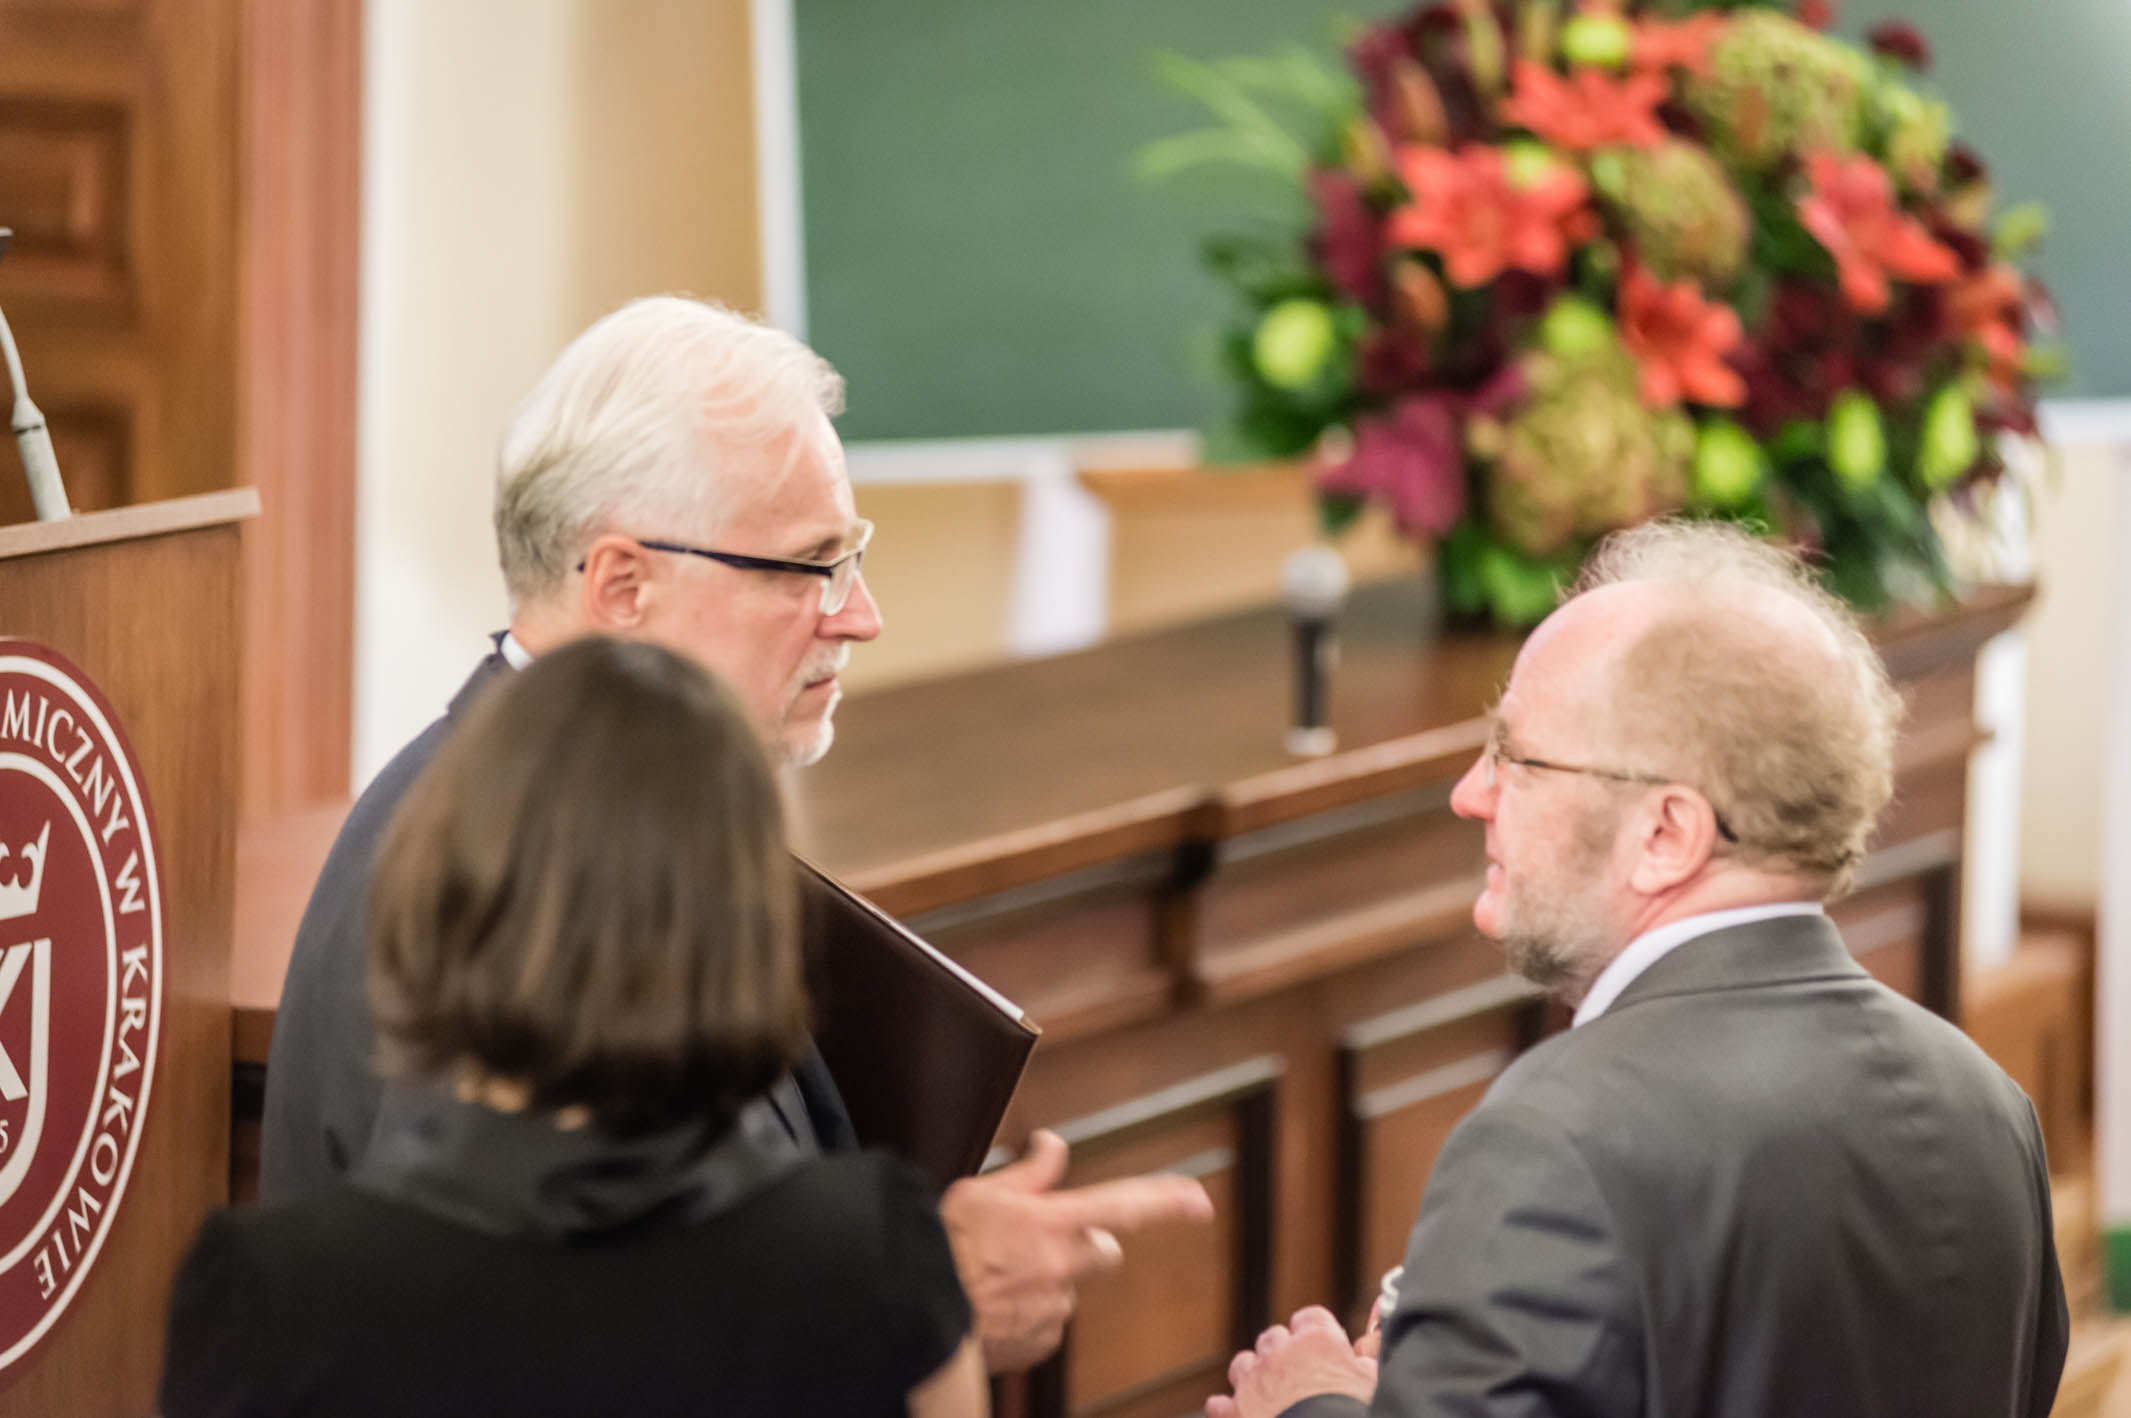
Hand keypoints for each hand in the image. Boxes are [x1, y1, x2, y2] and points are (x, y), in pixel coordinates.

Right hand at [940, 1129, 1213, 1372]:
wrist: (915, 1310)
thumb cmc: (940, 1248)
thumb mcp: (980, 1193)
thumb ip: (1028, 1172)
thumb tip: (1053, 1145)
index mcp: (1050, 1224)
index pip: (1121, 1205)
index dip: (1165, 1201)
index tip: (1199, 1201)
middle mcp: (1060, 1267)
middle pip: (1104, 1251)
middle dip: (1086, 1244)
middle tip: (1044, 1240)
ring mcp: (1053, 1308)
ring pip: (1069, 1288)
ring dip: (1047, 1280)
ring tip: (997, 1276)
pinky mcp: (1041, 1341)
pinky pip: (1048, 1322)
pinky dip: (1029, 1313)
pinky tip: (995, 1304)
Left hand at [1207, 1307, 1376, 1417]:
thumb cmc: (1354, 1415)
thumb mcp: (1374, 1385)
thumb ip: (1370, 1356)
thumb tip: (1369, 1340)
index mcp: (1317, 1343)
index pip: (1310, 1319)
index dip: (1315, 1335)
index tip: (1322, 1352)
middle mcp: (1280, 1355)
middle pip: (1274, 1338)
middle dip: (1282, 1354)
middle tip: (1298, 1378)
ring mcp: (1253, 1384)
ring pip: (1244, 1364)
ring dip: (1254, 1376)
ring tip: (1268, 1397)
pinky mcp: (1233, 1413)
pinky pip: (1220, 1403)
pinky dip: (1228, 1409)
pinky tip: (1241, 1416)